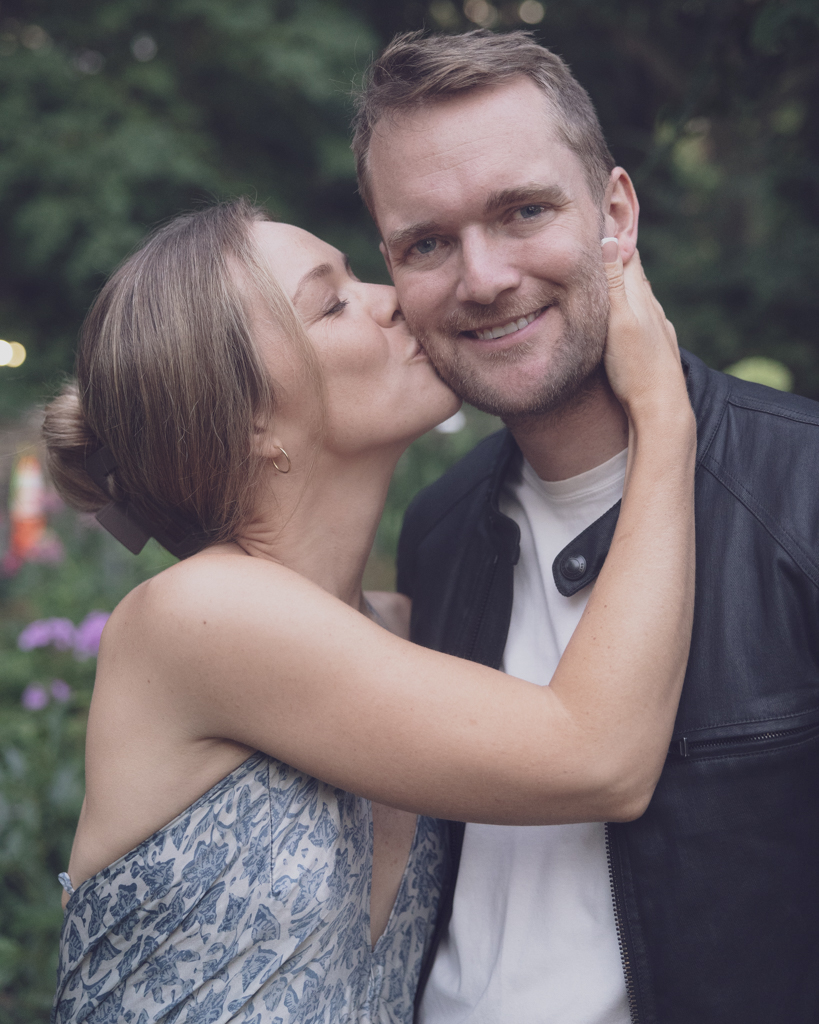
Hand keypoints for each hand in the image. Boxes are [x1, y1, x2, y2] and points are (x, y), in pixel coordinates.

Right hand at [601, 240, 684, 418]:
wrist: (660, 407)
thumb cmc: (636, 368)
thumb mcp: (619, 322)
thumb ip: (613, 283)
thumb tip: (609, 238)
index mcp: (640, 297)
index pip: (627, 253)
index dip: (615, 231)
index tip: (603, 205)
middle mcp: (651, 307)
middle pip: (632, 270)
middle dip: (617, 250)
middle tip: (601, 228)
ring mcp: (655, 326)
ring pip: (637, 294)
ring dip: (621, 279)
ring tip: (608, 265)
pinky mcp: (653, 344)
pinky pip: (638, 314)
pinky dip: (626, 303)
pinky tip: (624, 310)